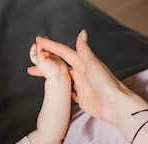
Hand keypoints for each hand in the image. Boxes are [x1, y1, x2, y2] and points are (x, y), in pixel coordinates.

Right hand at [32, 30, 147, 125]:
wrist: (115, 106)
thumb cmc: (107, 84)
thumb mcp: (93, 65)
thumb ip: (85, 50)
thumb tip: (82, 32)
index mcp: (83, 64)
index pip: (64, 52)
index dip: (51, 46)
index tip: (39, 41)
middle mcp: (81, 73)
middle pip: (59, 65)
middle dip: (46, 61)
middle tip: (32, 58)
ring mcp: (80, 85)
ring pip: (61, 78)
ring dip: (49, 75)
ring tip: (35, 73)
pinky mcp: (80, 98)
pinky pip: (66, 92)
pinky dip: (58, 89)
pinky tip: (51, 89)